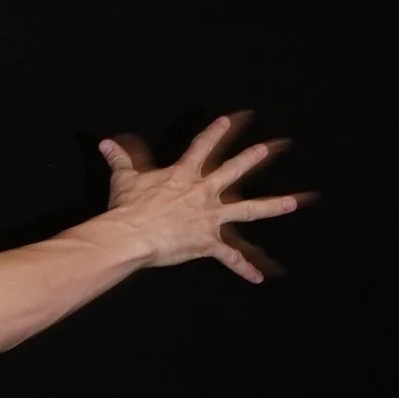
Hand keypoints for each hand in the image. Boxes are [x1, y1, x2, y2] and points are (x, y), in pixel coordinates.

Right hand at [98, 115, 313, 283]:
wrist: (131, 234)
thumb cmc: (128, 207)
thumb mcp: (124, 178)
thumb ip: (120, 159)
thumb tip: (105, 143)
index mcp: (183, 175)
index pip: (202, 147)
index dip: (215, 132)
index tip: (229, 119)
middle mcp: (203, 192)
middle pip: (233, 170)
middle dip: (253, 157)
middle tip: (272, 146)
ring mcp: (209, 217)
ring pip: (248, 209)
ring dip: (272, 206)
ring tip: (293, 203)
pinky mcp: (208, 242)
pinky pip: (229, 257)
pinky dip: (243, 268)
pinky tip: (258, 278)